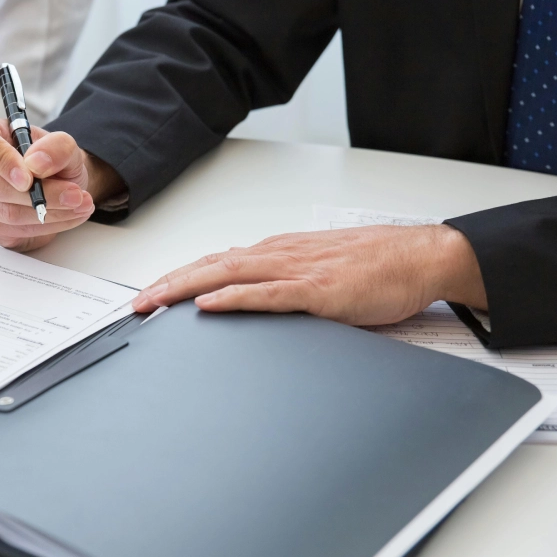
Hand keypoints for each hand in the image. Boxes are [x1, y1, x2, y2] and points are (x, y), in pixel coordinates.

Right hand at [0, 118, 123, 251]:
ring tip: (79, 204)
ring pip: (8, 214)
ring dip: (50, 213)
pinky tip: (67, 216)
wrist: (57, 180)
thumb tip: (37, 164)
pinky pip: (15, 231)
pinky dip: (47, 226)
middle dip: (42, 195)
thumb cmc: (50, 158)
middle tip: (75, 195)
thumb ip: (55, 147)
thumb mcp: (63, 145)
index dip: (3, 162)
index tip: (29, 179)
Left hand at [131, 224, 486, 324]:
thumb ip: (287, 284)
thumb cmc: (378, 267)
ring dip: (185, 288)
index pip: (217, 262)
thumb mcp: (320, 272)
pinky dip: (232, 298)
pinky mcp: (317, 290)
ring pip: (227, 274)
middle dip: (168, 285)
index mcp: (279, 252)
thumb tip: (255, 300)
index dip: (179, 276)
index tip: (151, 294)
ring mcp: (296, 270)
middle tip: (136, 304)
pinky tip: (208, 304)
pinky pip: (266, 294)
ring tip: (153, 303)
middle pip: (210, 266)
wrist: (421, 257)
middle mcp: (279, 255)